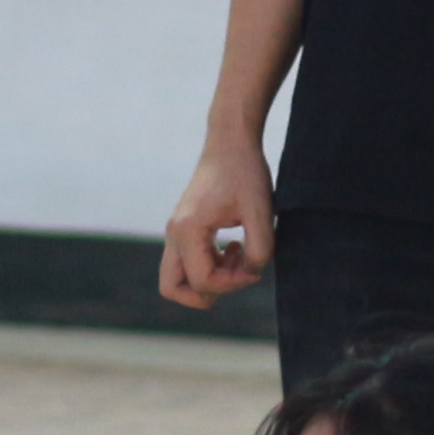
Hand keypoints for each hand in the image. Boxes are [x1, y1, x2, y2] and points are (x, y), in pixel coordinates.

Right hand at [159, 131, 277, 309]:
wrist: (231, 141)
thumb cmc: (245, 171)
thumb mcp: (261, 212)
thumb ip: (260, 249)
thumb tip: (252, 272)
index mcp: (188, 230)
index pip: (203, 281)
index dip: (233, 284)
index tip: (255, 267)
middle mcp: (175, 233)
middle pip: (172, 288)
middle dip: (207, 293)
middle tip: (236, 274)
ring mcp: (177, 231)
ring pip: (179, 278)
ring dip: (211, 278)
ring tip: (239, 256)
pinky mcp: (185, 228)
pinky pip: (189, 263)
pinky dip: (211, 265)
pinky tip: (235, 246)